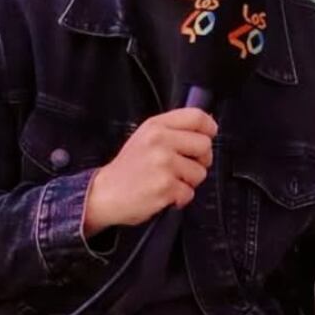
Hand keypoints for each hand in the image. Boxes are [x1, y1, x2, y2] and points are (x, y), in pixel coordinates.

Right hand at [83, 107, 217, 235]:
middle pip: (205, 145)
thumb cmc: (128, 167)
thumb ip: (173, 130)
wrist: (104, 193)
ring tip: (169, 180)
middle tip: (184, 166)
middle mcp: (160, 141)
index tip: (208, 136)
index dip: (209, 128)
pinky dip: (180, 198)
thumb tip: (207, 128)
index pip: (197, 117)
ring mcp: (164, 164)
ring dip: (189, 181)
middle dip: (200, 160)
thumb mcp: (146, 136)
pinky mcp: (165, 187)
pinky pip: (189, 193)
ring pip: (200, 172)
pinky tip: (164, 194)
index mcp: (156, 126)